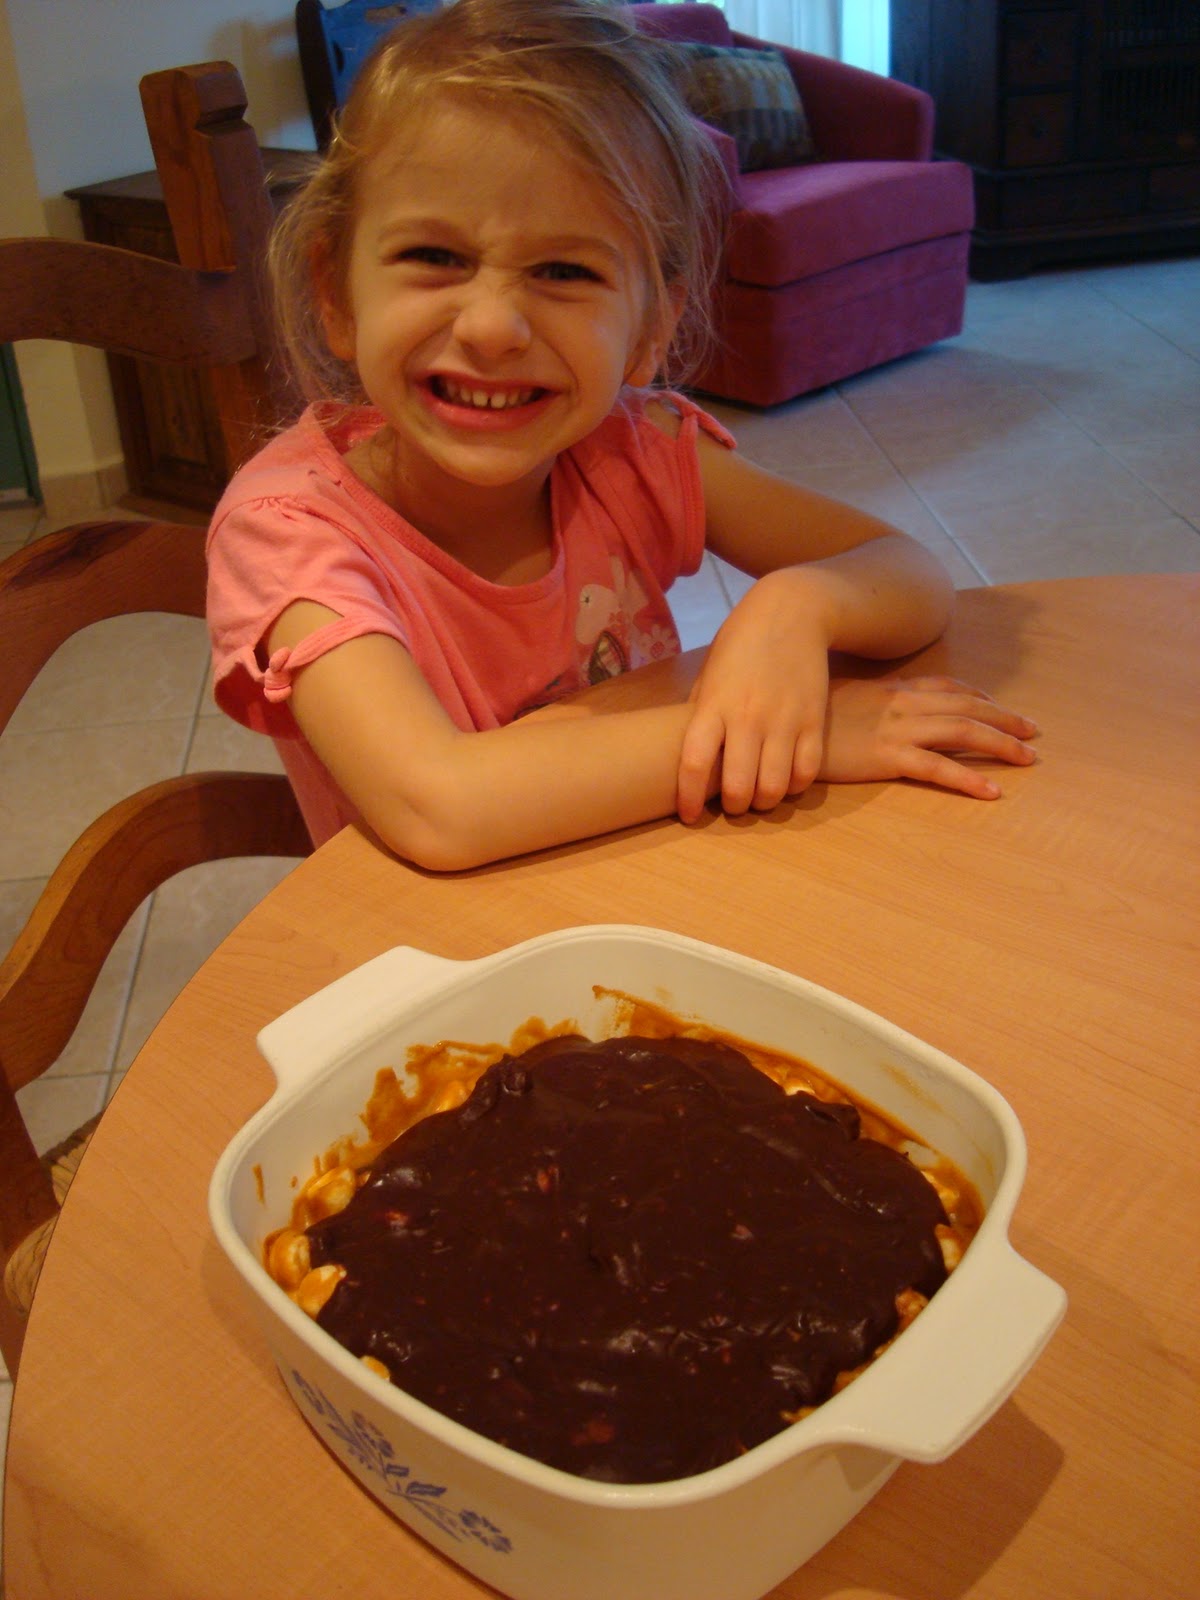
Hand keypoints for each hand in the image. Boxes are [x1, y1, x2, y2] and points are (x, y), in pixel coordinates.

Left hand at [676, 571, 833, 822]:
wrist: (793, 612)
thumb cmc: (741, 642)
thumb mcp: (710, 672)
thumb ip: (702, 712)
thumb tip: (697, 754)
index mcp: (713, 705)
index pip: (694, 764)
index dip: (689, 798)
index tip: (689, 815)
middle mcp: (748, 717)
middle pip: (739, 787)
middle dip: (734, 807)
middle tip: (734, 803)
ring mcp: (785, 720)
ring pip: (775, 787)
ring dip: (765, 801)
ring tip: (760, 795)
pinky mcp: (814, 720)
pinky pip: (807, 771)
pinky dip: (795, 786)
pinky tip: (787, 780)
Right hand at [820, 675, 1038, 798]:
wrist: (776, 725)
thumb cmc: (799, 717)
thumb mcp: (832, 700)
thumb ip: (857, 704)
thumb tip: (862, 711)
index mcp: (890, 690)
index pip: (945, 687)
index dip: (977, 695)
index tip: (996, 704)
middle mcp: (901, 704)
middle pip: (967, 706)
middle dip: (1004, 718)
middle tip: (1033, 732)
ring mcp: (896, 729)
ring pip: (963, 731)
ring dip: (1001, 743)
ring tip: (1028, 759)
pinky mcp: (887, 756)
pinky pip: (938, 768)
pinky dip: (969, 779)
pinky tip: (992, 792)